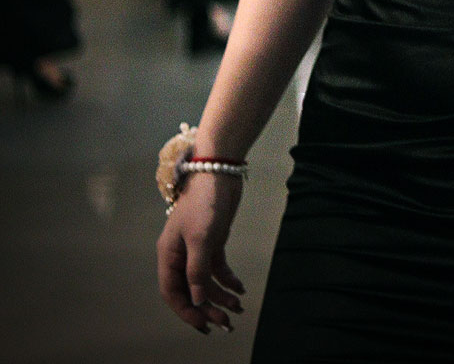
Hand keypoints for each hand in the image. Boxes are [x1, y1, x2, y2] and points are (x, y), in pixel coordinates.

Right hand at [157, 172, 246, 333]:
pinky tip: (240, 289)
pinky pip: (217, 268)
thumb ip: (197, 269)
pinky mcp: (212, 241)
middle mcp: (180, 255)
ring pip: (205, 281)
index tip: (203, 325)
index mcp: (168, 255)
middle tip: (226, 323)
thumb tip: (196, 299)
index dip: (186, 311)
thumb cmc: (204, 203)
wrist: (219, 171)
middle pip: (191, 289)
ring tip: (238, 307)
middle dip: (206, 308)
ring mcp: (196, 248)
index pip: (173, 292)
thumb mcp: (201, 238)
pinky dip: (228, 279)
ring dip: (220, 295)